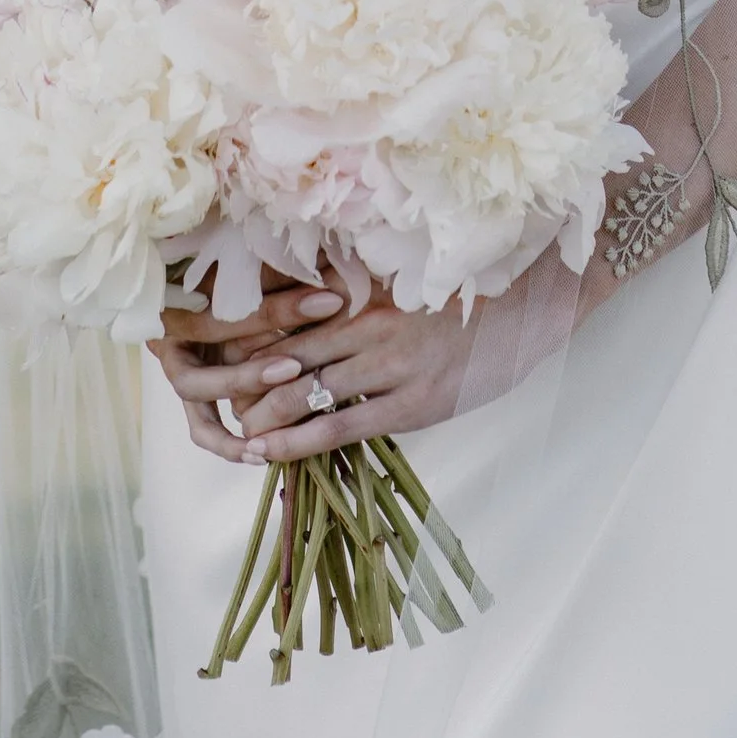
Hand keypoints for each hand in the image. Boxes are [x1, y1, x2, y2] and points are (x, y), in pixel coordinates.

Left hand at [151, 260, 577, 465]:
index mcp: (361, 294)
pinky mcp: (411, 403)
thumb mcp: (407, 285)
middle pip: (283, 352)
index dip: (242, 337)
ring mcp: (387, 365)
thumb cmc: (466, 297)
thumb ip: (359, 292)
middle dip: (240, 379)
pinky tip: (267, 452)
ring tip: (228, 432)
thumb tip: (311, 299)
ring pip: (302, 389)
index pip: (284, 316)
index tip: (207, 352)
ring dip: (260, 412)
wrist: (529, 307)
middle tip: (207, 400)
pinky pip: (340, 426)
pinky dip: (297, 440)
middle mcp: (365, 325)